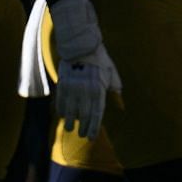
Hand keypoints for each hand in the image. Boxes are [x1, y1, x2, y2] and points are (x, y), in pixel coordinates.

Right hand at [48, 0, 119, 139]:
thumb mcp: (111, 73)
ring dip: (69, 120)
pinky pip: (61, 99)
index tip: (91, 136)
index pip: (97, 113)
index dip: (94, 127)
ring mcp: (73, 86)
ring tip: (69, 129)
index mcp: (99, 88)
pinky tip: (61, 115)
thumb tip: (120, 104)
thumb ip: (115, 88)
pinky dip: (61, 108)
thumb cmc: (99, 59)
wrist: (81, 45)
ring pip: (70, 109)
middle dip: (83, 127)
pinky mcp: (63, 82)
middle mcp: (86, 89)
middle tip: (81, 136)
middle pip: (83, 114)